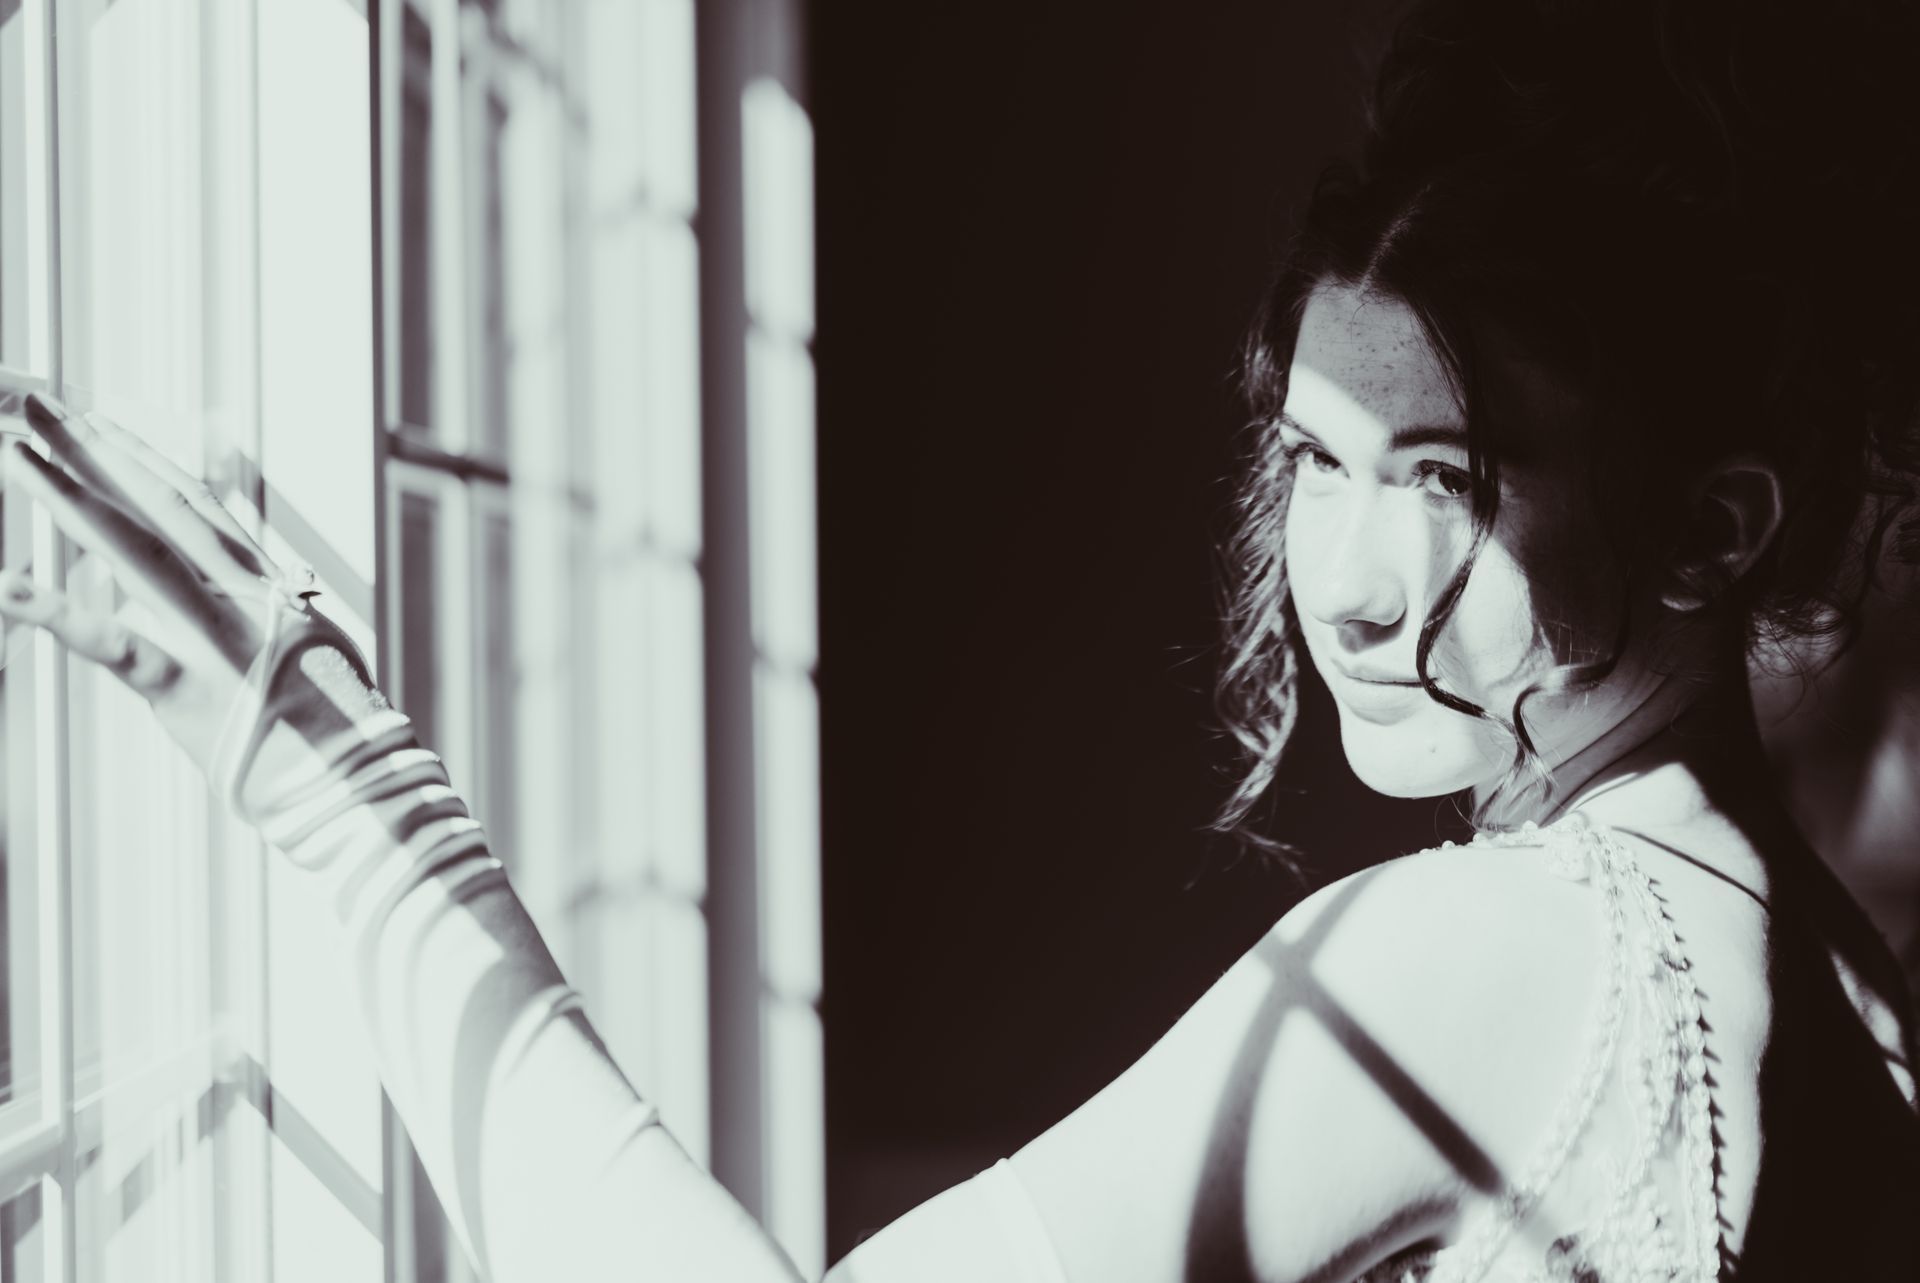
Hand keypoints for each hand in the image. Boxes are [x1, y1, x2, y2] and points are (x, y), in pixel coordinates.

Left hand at [0, 393, 394, 819]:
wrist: (354, 777)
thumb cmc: (328, 718)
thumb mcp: (302, 640)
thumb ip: (249, 604)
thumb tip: (204, 584)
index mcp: (263, 580)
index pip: (190, 500)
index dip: (136, 454)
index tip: (91, 417)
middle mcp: (238, 592)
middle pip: (154, 504)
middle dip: (93, 449)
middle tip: (38, 404)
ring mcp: (212, 634)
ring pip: (131, 549)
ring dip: (67, 496)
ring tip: (15, 453)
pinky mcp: (185, 686)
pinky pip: (110, 645)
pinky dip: (55, 614)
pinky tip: (5, 586)